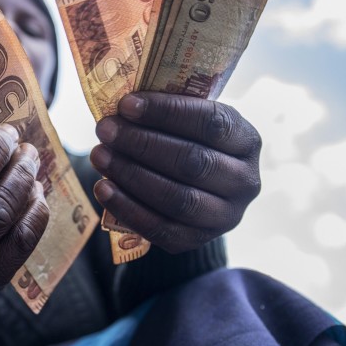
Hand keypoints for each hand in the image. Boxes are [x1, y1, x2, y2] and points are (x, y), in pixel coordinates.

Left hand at [91, 92, 260, 254]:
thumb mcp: (188, 123)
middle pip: (192, 162)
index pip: (211, 123)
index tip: (127, 105)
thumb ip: (166, 114)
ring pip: (177, 198)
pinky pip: (160, 228)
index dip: (167, 113)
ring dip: (131, 175)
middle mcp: (245, 181)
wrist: (194, 189)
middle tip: (105, 130)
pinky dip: (128, 208)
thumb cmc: (186, 143)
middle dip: (142, 144)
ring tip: (99, 155)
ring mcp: (224, 216)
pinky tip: (103, 187)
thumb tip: (123, 107)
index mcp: (246, 141)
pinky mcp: (197, 240)